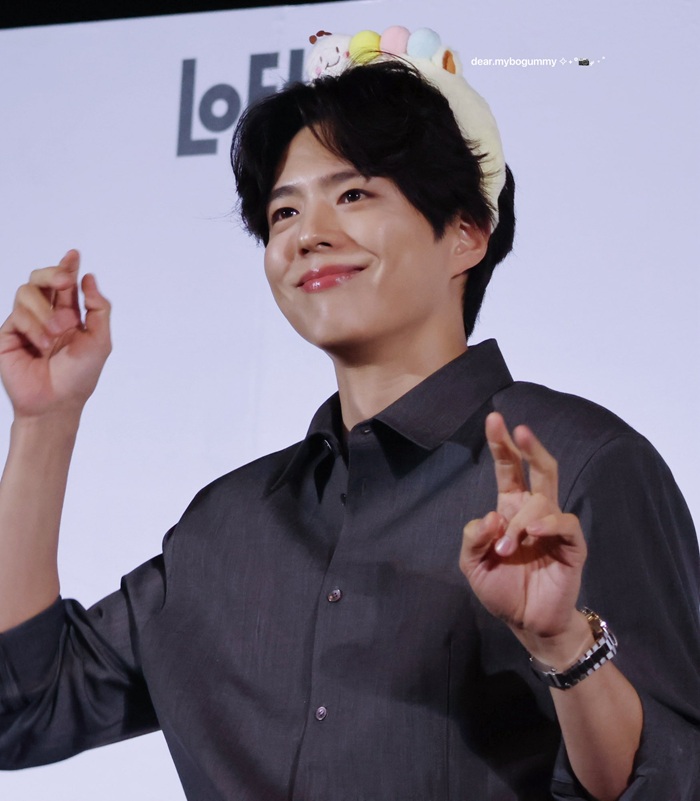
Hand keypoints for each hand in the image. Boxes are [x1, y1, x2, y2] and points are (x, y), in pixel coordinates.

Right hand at [0, 250, 111, 419]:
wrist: (56, 402)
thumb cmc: (79, 376)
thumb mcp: (100, 341)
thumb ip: (98, 309)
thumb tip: (88, 278)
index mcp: (68, 314)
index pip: (65, 284)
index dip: (67, 266)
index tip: (74, 253)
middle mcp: (45, 315)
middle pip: (42, 278)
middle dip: (53, 273)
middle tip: (66, 280)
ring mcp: (25, 323)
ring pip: (27, 292)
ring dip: (46, 311)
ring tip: (58, 332)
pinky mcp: (8, 334)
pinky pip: (17, 315)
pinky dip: (34, 327)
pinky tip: (42, 345)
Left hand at [460, 412, 588, 657]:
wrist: (526, 624)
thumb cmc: (501, 589)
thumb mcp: (471, 563)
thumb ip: (473, 537)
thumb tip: (492, 516)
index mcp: (510, 509)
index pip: (508, 469)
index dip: (502, 445)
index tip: (494, 420)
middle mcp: (533, 512)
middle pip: (539, 469)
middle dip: (528, 447)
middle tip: (519, 430)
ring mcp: (554, 527)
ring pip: (543, 500)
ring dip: (520, 521)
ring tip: (505, 548)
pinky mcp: (571, 546)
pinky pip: (566, 523)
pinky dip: (549, 523)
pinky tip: (535, 532)